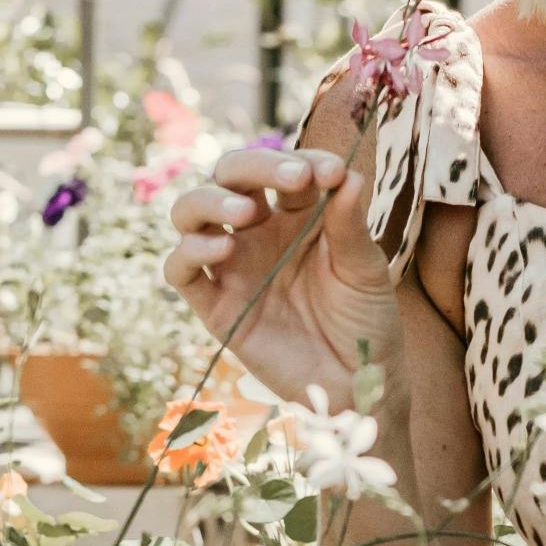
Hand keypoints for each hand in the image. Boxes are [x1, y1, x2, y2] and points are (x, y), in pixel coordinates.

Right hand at [161, 147, 403, 404]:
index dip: (303, 160)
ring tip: (245, 214)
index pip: (285, 168)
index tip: (332, 172)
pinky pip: (179, 270)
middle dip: (256, 166)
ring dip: (210, 200)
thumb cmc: (366, 321)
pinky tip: (222, 249)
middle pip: (230, 176)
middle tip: (293, 179)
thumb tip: (347, 172)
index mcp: (298, 214)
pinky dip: (189, 252)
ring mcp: (233, 266)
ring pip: (190, 212)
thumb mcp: (365, 269)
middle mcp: (258, 232)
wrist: (358, 385)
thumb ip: (350, 223)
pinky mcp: (215, 305)